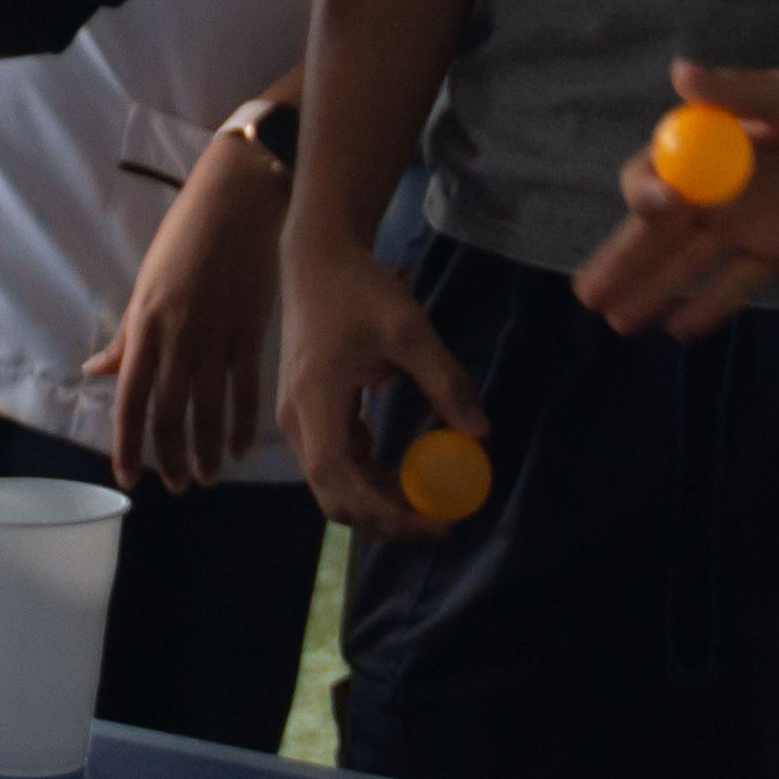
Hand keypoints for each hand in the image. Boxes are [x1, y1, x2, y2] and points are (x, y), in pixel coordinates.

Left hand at [87, 124, 287, 489]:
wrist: (237, 199)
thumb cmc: (184, 238)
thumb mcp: (145, 284)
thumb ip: (126, 336)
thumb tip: (96, 370)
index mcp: (144, 324)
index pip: (129, 398)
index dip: (127, 444)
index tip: (128, 477)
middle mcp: (177, 336)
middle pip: (169, 412)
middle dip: (171, 457)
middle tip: (177, 485)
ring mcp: (216, 335)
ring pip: (209, 409)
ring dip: (207, 450)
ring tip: (206, 478)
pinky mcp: (251, 330)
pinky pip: (245, 390)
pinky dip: (244, 424)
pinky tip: (242, 449)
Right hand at [274, 230, 482, 539]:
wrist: (316, 258)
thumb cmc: (357, 288)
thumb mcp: (408, 328)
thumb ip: (444, 380)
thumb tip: (481, 433)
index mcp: (314, 403)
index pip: (337, 480)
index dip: (382, 511)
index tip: (432, 519)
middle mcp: (297, 421)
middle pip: (333, 495)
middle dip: (384, 518)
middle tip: (439, 520)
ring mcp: (299, 419)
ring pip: (334, 483)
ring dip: (379, 500)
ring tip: (430, 500)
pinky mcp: (309, 412)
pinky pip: (337, 460)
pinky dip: (369, 476)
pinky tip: (406, 471)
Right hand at [574, 57, 778, 339]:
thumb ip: (736, 93)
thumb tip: (681, 71)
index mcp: (706, 144)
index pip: (656, 173)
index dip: (646, 192)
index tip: (658, 205)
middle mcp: (716, 188)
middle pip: (658, 231)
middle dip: (622, 260)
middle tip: (586, 295)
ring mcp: (746, 223)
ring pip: (689, 262)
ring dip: (653, 291)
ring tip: (617, 324)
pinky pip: (738, 282)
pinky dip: (710, 305)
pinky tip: (678, 330)